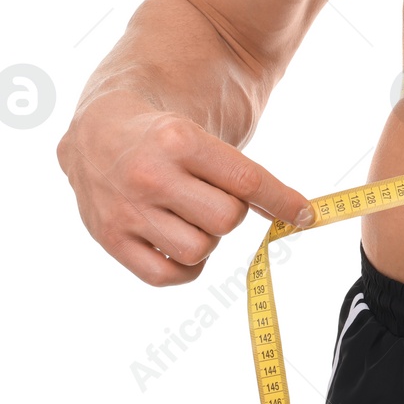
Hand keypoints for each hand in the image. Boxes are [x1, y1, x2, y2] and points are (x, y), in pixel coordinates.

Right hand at [56, 90, 312, 285]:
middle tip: (212, 195)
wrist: (97, 131)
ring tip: (189, 215)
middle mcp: (150, 176)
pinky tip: (179, 240)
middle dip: (232, 212)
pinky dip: (184, 267)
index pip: (247, 181)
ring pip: (199, 250)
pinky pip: (166, 275)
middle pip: (227, 219)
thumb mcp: (200, 128)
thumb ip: (244, 168)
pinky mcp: (110, 239)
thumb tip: (301, 212)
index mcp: (179, 139)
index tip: (307, 215)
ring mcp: (127, 211)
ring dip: (207, 239)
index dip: (283, 201)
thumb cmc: (165, 133)